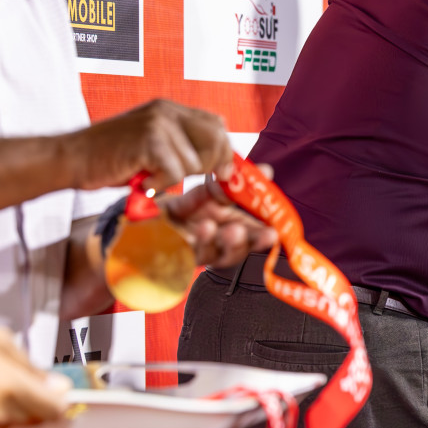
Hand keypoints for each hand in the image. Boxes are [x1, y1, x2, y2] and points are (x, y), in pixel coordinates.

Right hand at [0, 319, 69, 427]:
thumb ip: (29, 365)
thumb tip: (53, 383)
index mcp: (11, 386)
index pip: (54, 409)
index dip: (59, 400)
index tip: (56, 391)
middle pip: (33, 418)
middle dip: (31, 402)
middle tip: (13, 380)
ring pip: (8, 424)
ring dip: (6, 410)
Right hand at [65, 99, 235, 191]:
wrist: (70, 159)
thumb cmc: (109, 157)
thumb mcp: (152, 144)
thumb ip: (182, 145)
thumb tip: (223, 160)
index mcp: (170, 109)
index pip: (217, 125)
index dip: (222, 151)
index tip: (219, 171)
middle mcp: (167, 111)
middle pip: (216, 140)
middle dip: (207, 166)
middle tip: (177, 175)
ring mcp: (159, 123)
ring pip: (195, 163)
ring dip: (174, 179)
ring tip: (149, 175)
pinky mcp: (149, 140)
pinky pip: (175, 173)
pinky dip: (159, 185)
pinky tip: (141, 180)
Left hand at [157, 176, 276, 267]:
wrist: (148, 216)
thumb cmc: (185, 206)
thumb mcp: (209, 190)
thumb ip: (234, 184)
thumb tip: (267, 170)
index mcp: (237, 226)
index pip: (259, 231)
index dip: (271, 229)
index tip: (279, 227)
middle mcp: (224, 243)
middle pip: (248, 247)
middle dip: (258, 242)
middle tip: (270, 234)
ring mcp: (205, 252)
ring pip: (225, 255)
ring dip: (232, 243)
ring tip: (234, 230)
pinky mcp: (185, 257)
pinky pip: (196, 253)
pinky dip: (204, 240)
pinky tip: (206, 227)